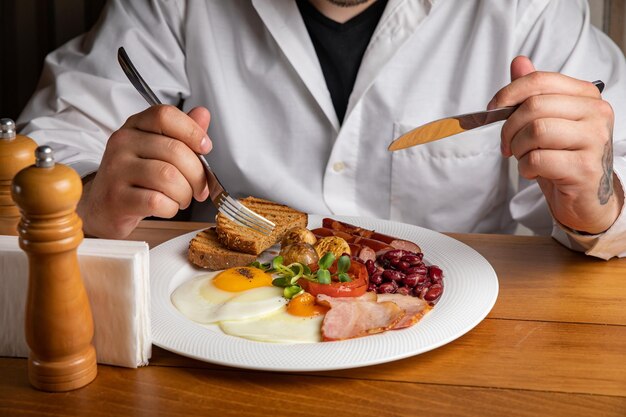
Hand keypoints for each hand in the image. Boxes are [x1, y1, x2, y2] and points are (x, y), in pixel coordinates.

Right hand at [77, 105, 211, 237]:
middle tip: (199, 187)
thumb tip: (202, 114)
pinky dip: (172, 208)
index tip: (205, 148)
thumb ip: (181, 133)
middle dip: (197, 174)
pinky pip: (158, 201)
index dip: (192, 131)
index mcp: (135, 126)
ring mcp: (117, 170)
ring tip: (182, 198)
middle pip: (175, 150)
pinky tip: (168, 207)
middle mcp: (122, 143)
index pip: (165, 115)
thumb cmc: (135, 177)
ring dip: (185, 193)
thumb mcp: (157, 150)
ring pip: (169, 177)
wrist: (102, 206)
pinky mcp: (117, 198)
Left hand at [490, 56, 622, 233]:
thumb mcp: (548, 121)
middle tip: (507, 144)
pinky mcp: (585, 168)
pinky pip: (538, 159)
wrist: (586, 197)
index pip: (541, 81)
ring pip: (536, 131)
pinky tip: (534, 171)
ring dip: (518, 149)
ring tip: (524, 158)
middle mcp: (596, 113)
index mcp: (587, 96)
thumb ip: (535, 92)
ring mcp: (594, 140)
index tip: (493, 109)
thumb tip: (519, 62)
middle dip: (509, 128)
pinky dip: (526, 168)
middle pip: (534, 106)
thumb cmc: (564, 157)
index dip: (509, 93)